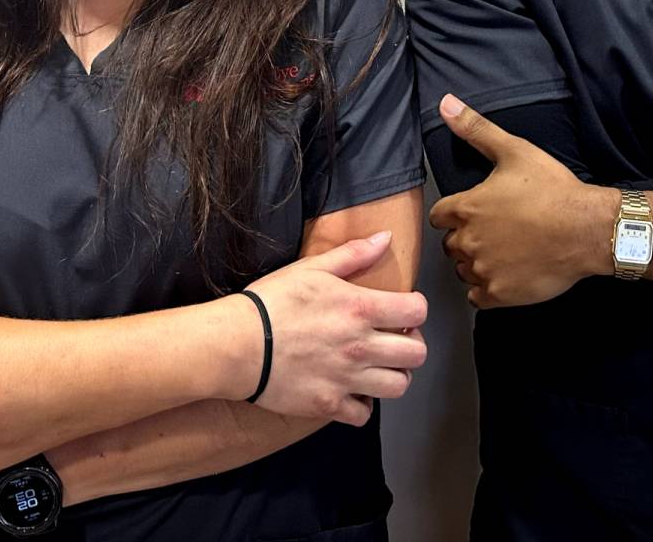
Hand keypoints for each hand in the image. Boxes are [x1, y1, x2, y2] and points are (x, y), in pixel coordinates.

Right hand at [241, 231, 427, 425]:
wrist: (235, 344)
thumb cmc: (271, 302)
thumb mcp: (312, 268)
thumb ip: (354, 253)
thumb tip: (385, 237)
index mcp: (360, 309)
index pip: (417, 311)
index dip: (415, 308)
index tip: (401, 309)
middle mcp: (361, 346)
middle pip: (417, 354)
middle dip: (411, 343)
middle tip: (393, 338)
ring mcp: (346, 378)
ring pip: (399, 386)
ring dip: (393, 374)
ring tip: (377, 365)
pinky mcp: (328, 404)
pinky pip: (364, 414)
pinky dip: (363, 404)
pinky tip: (352, 389)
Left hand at [427, 93, 614, 307]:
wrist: (587, 229)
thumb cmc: (552, 189)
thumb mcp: (514, 150)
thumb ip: (476, 129)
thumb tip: (445, 103)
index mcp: (466, 208)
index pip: (439, 216)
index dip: (454, 213)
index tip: (476, 212)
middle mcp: (468, 241)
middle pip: (451, 244)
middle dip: (466, 238)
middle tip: (495, 231)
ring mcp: (483, 270)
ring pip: (464, 270)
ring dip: (476, 263)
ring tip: (504, 251)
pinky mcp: (499, 295)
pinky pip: (477, 296)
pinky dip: (487, 288)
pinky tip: (508, 274)